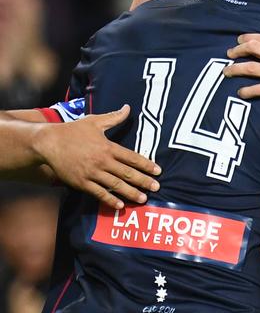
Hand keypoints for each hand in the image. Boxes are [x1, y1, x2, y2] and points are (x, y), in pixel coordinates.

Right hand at [34, 105, 160, 209]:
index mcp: (108, 147)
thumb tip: (128, 107)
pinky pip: (98, 193)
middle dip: (143, 181)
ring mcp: (91, 173)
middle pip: (127, 173)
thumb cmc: (73, 130)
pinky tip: (120, 205)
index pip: (132, 157)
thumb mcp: (95, 121)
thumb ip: (114, 117)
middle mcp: (102, 161)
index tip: (158, 171)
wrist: (48, 142)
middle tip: (156, 187)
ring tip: (143, 199)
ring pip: (115, 185)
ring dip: (130, 193)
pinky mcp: (81, 182)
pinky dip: (109, 199)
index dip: (146, 165)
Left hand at [224, 27, 259, 110]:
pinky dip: (246, 91)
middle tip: (229, 54)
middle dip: (236, 50)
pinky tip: (240, 92)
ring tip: (226, 72)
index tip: (239, 41)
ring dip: (235, 69)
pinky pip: (257, 89)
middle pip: (251, 49)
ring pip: (249, 68)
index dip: (246, 38)